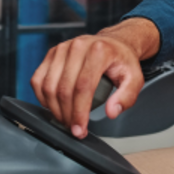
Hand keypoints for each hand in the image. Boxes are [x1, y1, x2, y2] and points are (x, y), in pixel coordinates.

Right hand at [31, 17, 159, 137]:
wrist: (112, 43)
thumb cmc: (121, 61)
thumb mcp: (135, 78)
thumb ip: (126, 97)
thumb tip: (112, 112)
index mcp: (99, 51)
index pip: (83, 87)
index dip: (79, 112)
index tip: (80, 129)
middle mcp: (77, 47)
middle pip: (64, 89)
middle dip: (67, 115)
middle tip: (74, 128)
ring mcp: (61, 49)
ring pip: (48, 86)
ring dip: (54, 109)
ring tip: (66, 119)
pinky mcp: (51, 54)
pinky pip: (38, 80)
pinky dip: (42, 98)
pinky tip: (54, 106)